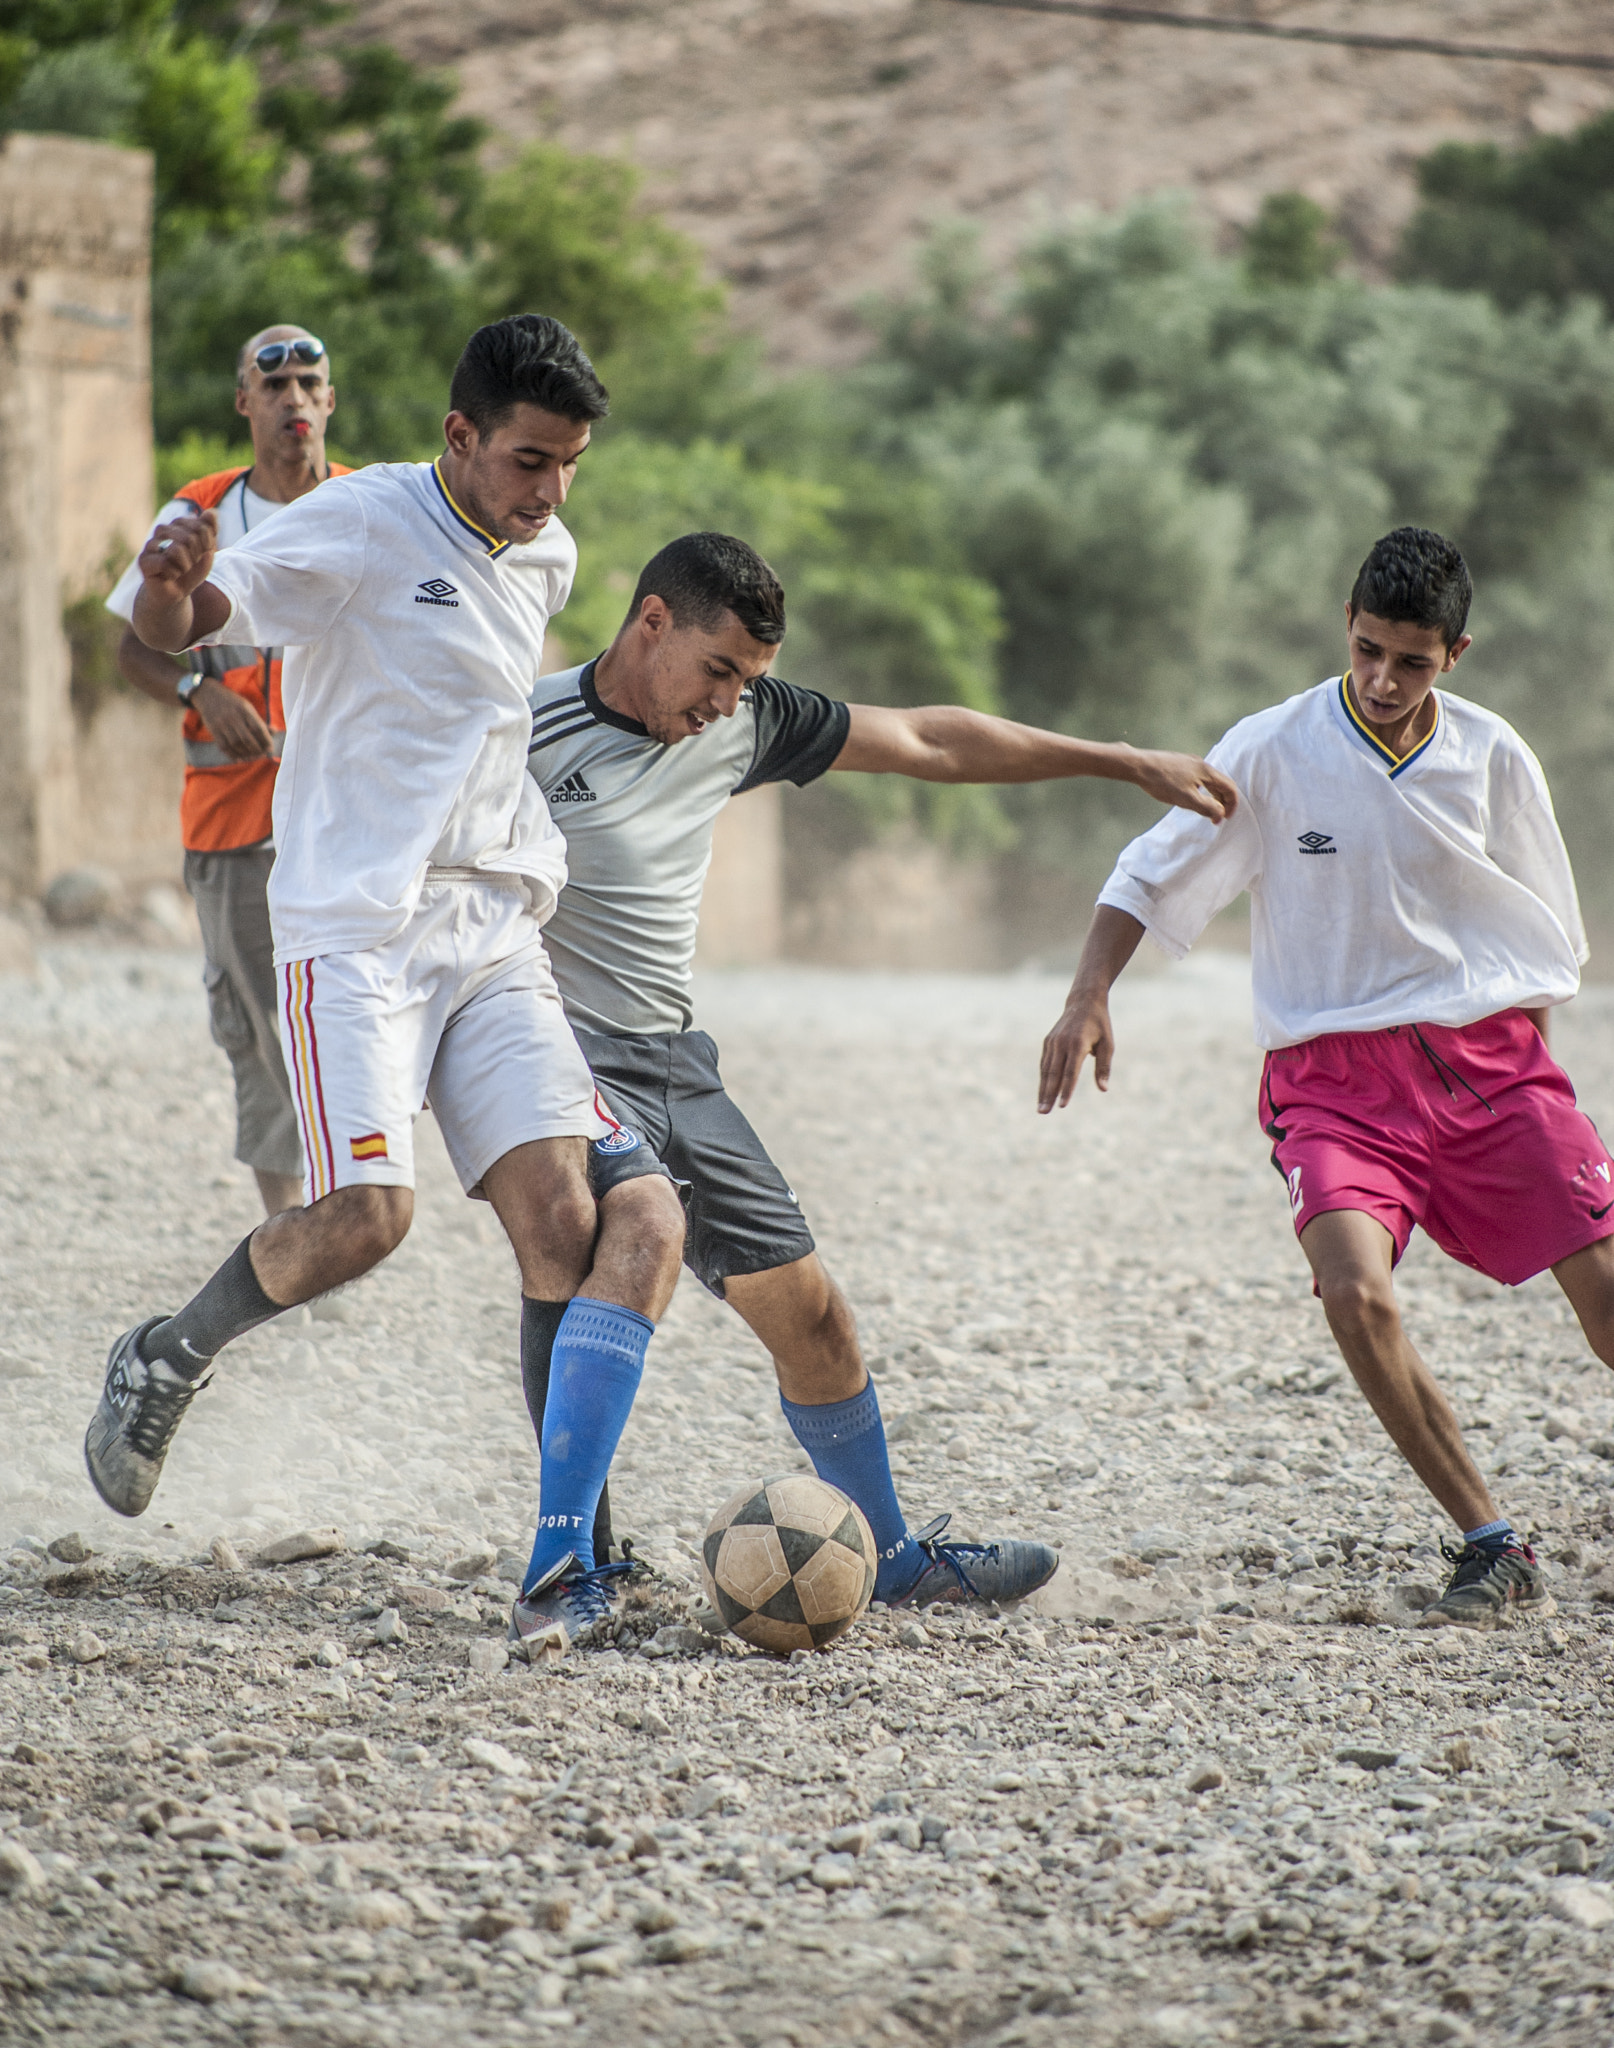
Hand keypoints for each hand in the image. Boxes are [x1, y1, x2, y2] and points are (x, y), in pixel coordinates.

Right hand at [138, 510, 217, 601]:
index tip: (201, 553)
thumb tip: (212, 511)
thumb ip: (211, 531)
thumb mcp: (207, 551)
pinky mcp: (143, 560)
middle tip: (188, 565)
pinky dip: (174, 574)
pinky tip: (169, 576)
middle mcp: (162, 530)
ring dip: (185, 566)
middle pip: (190, 538)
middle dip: (195, 556)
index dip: (207, 544)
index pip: (201, 527)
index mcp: (178, 524)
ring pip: (177, 550)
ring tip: (179, 570)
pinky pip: (165, 564)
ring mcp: (150, 544)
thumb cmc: (191, 570)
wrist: (177, 592)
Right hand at [191, 678, 272, 759]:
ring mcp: (222, 724)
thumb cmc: (232, 702)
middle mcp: (233, 717)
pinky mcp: (213, 729)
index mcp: (244, 710)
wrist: (207, 694)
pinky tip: (239, 758)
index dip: (266, 740)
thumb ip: (258, 720)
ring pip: (236, 744)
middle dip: (257, 750)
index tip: (270, 748)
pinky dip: (233, 755)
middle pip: (247, 739)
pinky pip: (224, 746)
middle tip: (262, 754)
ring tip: (252, 757)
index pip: (258, 728)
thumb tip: (274, 732)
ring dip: (246, 754)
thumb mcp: (247, 707)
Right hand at [1038, 987, 1114, 1112]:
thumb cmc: (1100, 1025)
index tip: (1062, 1106)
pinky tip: (1043, 1092)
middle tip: (1044, 1112)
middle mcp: (1062, 1044)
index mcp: (1077, 1044)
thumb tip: (1103, 1088)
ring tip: (1041, 1108)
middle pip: (1053, 1074)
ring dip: (1043, 1090)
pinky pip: (1045, 1063)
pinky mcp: (1048, 1042)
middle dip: (1048, 1094)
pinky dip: (1043, 1078)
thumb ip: (1104, 1067)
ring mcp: (1053, 1042)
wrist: (1084, 1001)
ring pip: (1046, 1070)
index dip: (1066, 1090)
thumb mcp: (1108, 1044)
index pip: (1070, 1072)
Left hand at [1127, 749, 1238, 822]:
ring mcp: (1189, 762)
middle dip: (1222, 802)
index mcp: (1206, 771)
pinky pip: (1197, 778)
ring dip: (1211, 796)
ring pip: (1208, 781)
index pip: (1230, 787)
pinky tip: (1189, 797)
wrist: (1138, 765)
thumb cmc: (1161, 782)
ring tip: (1204, 810)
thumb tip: (1220, 814)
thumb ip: (1206, 807)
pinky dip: (1201, 790)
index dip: (1232, 804)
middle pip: (1220, 783)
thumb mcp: (1186, 799)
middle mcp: (1200, 764)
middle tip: (1216, 817)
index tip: (1225, 818)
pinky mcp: (1179, 764)